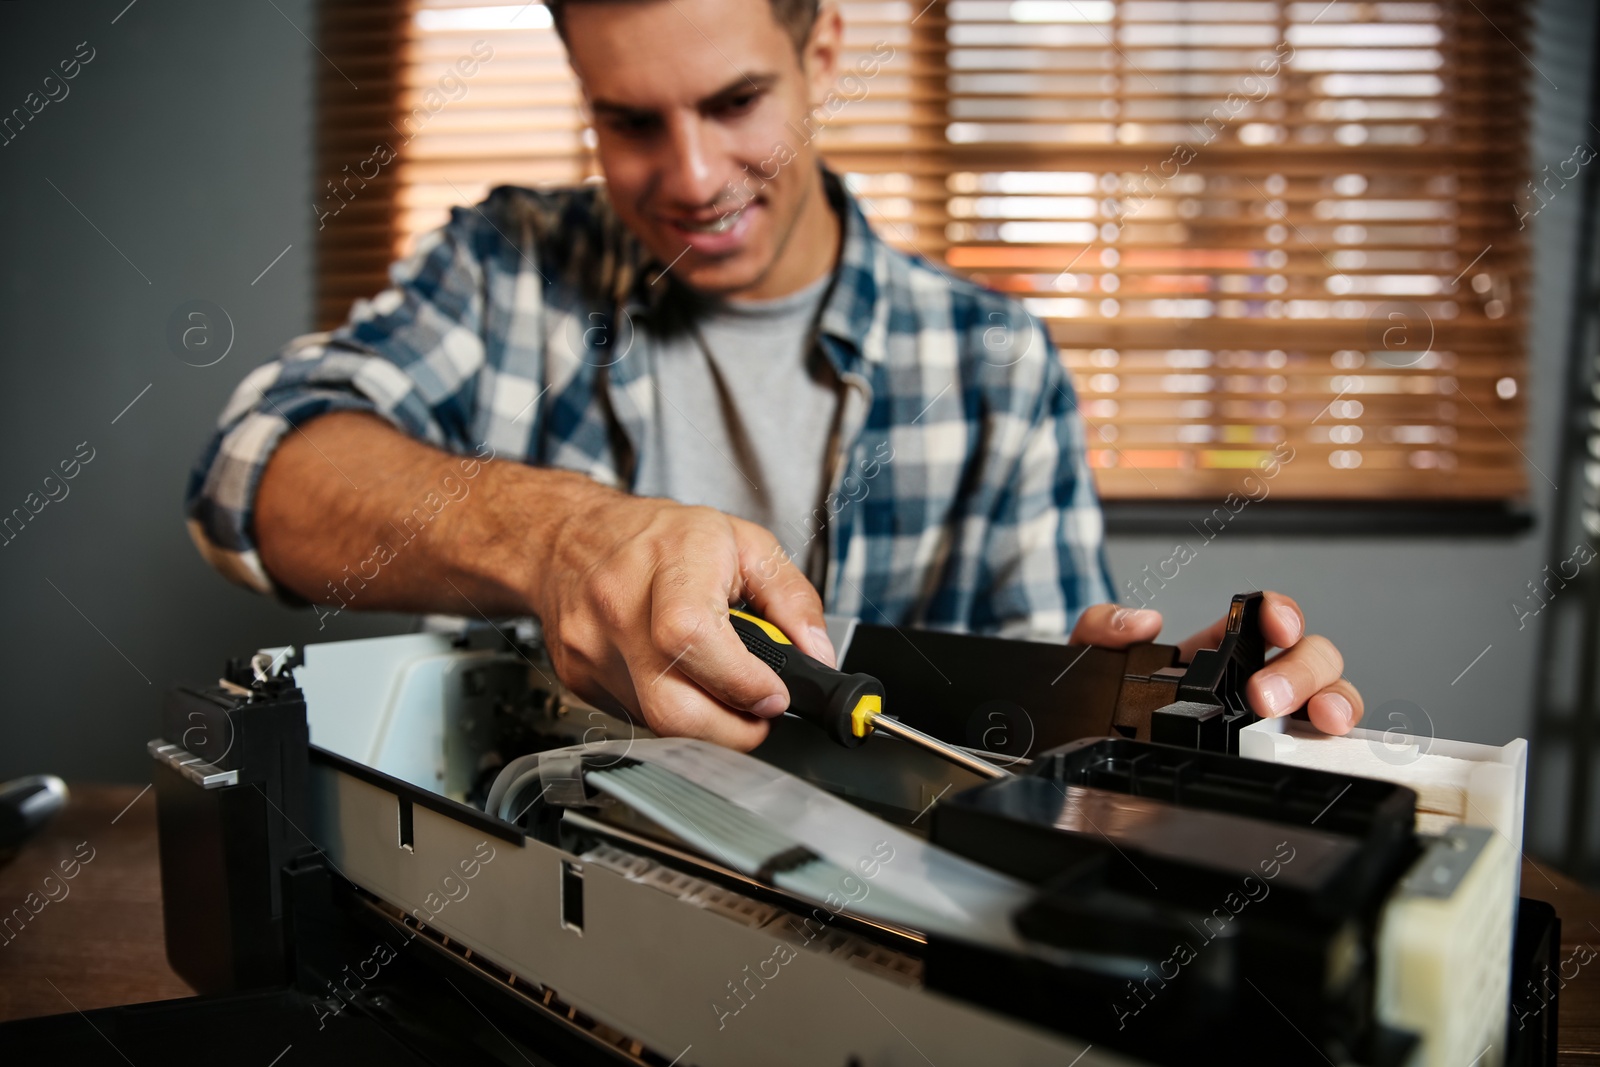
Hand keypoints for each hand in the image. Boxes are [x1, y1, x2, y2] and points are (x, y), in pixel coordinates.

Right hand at [527, 485, 834, 750]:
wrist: (570, 535)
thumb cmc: (662, 536)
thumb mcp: (746, 544)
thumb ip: (792, 600)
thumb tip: (817, 657)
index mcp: (668, 560)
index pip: (693, 638)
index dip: (740, 682)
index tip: (774, 695)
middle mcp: (619, 605)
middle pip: (672, 706)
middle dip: (731, 729)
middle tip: (757, 709)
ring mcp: (591, 647)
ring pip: (655, 722)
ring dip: (704, 723)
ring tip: (720, 689)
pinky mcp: (577, 677)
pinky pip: (634, 717)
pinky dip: (669, 710)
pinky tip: (677, 680)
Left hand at [1069, 591, 1362, 734]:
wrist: (1087, 749)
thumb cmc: (1098, 701)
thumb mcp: (1089, 653)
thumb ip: (1103, 625)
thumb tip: (1141, 622)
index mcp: (1215, 646)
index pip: (1265, 615)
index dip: (1281, 612)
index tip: (1277, 625)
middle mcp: (1251, 677)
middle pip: (1309, 655)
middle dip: (1299, 670)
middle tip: (1264, 697)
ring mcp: (1269, 718)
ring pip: (1329, 693)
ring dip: (1333, 699)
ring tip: (1317, 718)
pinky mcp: (1272, 758)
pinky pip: (1319, 742)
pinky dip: (1332, 739)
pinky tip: (1322, 743)